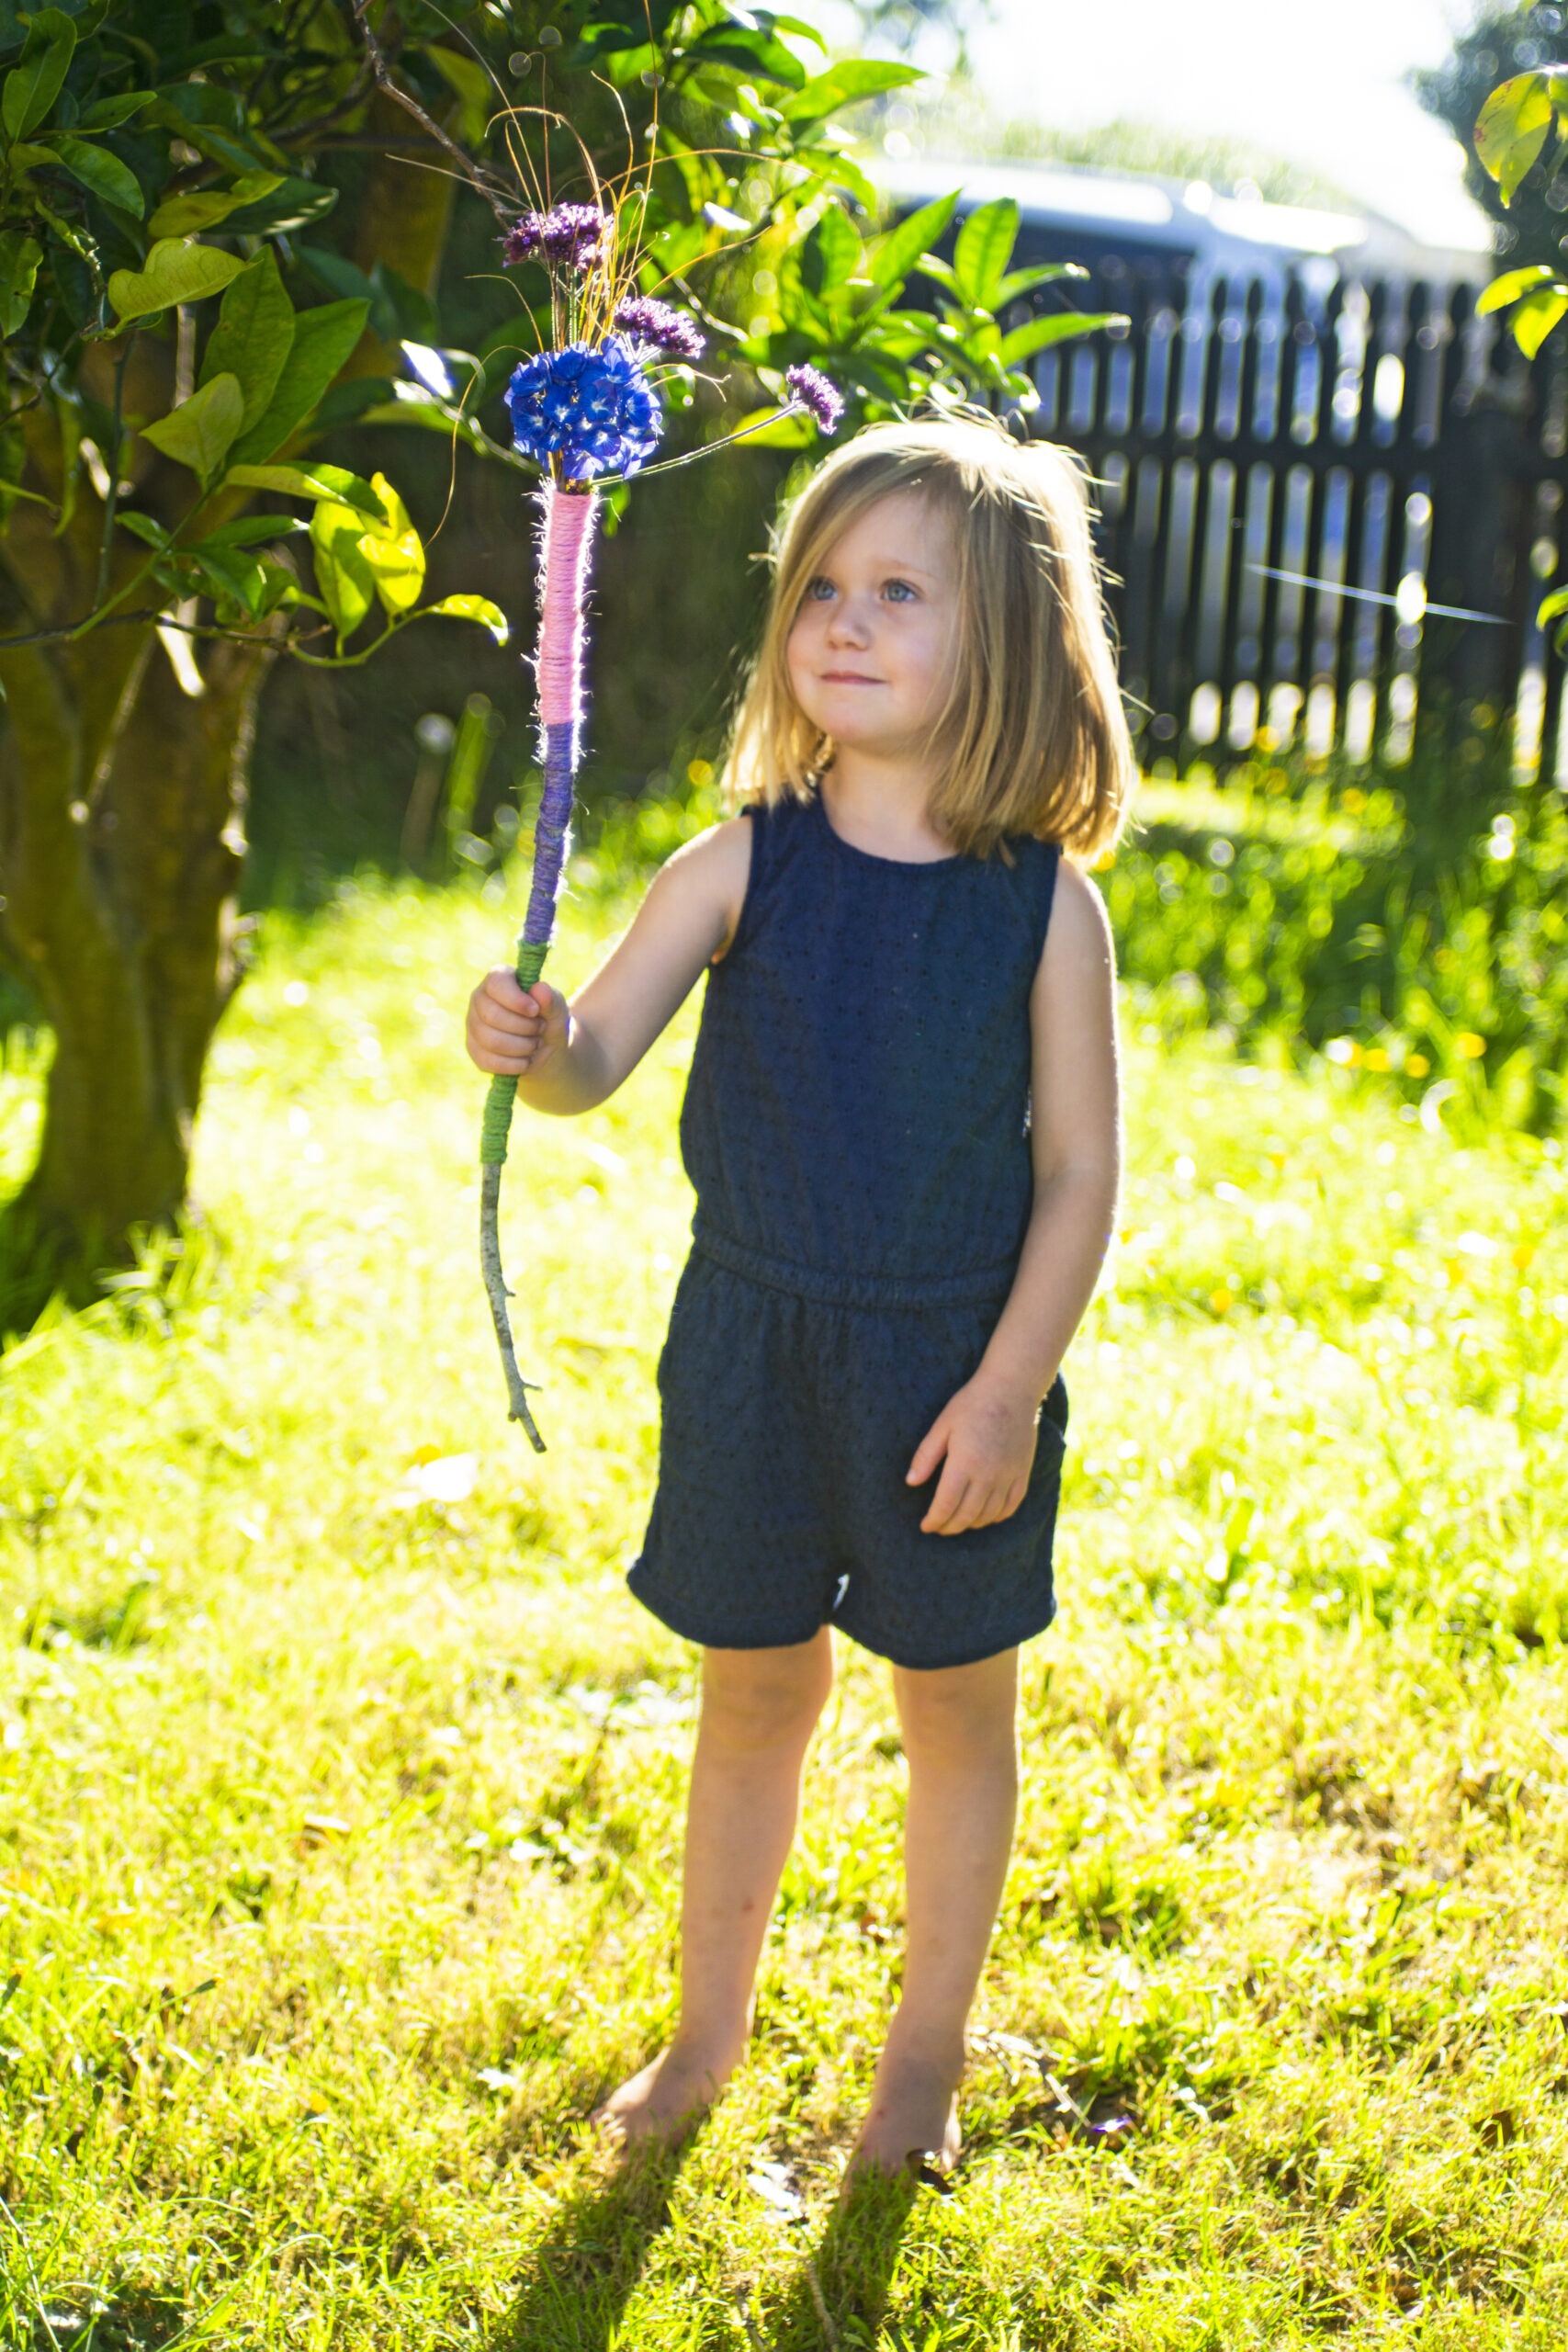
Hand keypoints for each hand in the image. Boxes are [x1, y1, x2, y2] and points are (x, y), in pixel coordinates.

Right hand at [465, 966, 569, 1077]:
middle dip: (524, 1027)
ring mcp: (473, 1025)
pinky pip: (489, 1061)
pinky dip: (514, 1064)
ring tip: (535, 1043)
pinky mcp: (474, 1049)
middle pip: (492, 1016)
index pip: (496, 984)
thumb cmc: (548, 1019)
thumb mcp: (556, 1008)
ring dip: (522, 1047)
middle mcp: (479, 999)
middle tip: (541, 1028)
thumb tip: (540, 989)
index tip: (535, 1011)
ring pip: (491, 1041)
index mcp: (498, 979)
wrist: (544, 1047)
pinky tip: (526, 1060)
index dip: (516, 999)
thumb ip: (551, 999)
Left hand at [906, 1375, 1040, 1535]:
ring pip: (988, 1515)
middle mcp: (988, 1476)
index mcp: (964, 1464)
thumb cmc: (972, 1404)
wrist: (1012, 1389)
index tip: (926, 1526)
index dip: (934, 1520)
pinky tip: (985, 1516)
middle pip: (966, 1515)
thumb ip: (926, 1456)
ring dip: (971, 1524)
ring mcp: (1008, 1476)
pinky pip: (1010, 1506)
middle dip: (950, 1526)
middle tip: (939, 1528)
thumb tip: (910, 1482)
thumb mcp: (942, 1426)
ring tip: (958, 1522)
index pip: (946, 1505)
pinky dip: (996, 1517)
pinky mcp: (1022, 1473)